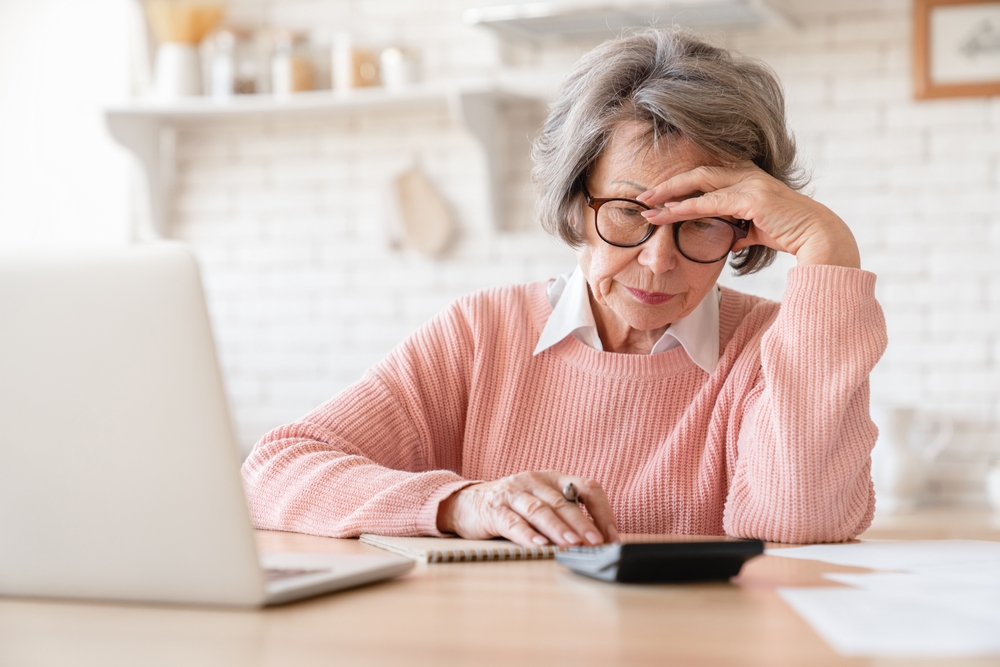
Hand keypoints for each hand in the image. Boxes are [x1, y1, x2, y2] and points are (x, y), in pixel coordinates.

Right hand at [436, 471, 618, 547]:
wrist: (465, 503)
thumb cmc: (511, 507)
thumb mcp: (541, 502)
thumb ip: (565, 514)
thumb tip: (600, 541)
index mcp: (552, 478)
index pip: (587, 487)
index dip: (602, 511)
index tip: (611, 535)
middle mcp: (534, 481)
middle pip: (563, 502)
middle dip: (582, 524)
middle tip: (596, 543)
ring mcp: (512, 493)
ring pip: (540, 510)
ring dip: (558, 529)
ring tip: (572, 544)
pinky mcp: (493, 509)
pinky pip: (513, 522)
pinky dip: (527, 535)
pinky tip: (539, 546)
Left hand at [636, 165, 860, 268]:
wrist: (819, 237)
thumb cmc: (790, 234)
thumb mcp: (757, 230)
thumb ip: (741, 230)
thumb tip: (730, 240)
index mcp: (747, 178)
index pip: (706, 176)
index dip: (680, 185)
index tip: (657, 197)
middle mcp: (747, 174)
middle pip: (698, 173)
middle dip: (667, 185)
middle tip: (642, 198)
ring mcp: (750, 184)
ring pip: (700, 185)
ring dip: (670, 196)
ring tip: (646, 207)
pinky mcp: (752, 199)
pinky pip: (712, 202)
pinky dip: (687, 208)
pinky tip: (669, 214)